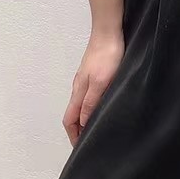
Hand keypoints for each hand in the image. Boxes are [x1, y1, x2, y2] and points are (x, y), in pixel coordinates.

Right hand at [62, 28, 123, 146]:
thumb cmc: (107, 55)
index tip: (81, 148)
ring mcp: (86, 79)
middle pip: (74, 114)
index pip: (70, 120)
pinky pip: (89, 95)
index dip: (74, 136)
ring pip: (82, 104)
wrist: (109, 30)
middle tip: (91, 142)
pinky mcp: (94, 72)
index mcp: (79, 92)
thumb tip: (82, 124)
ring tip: (97, 128)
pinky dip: (92, 106)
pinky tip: (103, 106)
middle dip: (79, 130)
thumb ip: (91, 103)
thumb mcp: (101, 82)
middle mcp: (80, 87)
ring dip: (85, 118)